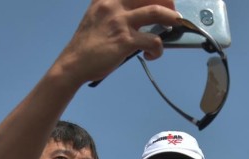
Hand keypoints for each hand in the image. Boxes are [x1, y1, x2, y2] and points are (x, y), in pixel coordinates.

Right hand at [57, 0, 180, 83]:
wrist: (74, 63)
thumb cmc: (87, 43)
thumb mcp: (97, 15)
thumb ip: (113, 8)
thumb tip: (137, 11)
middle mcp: (113, 4)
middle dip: (167, 1)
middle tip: (172, 12)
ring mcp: (120, 22)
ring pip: (157, 12)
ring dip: (171, 18)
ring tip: (175, 24)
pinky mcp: (126, 41)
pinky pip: (153, 40)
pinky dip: (158, 49)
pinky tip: (151, 55)